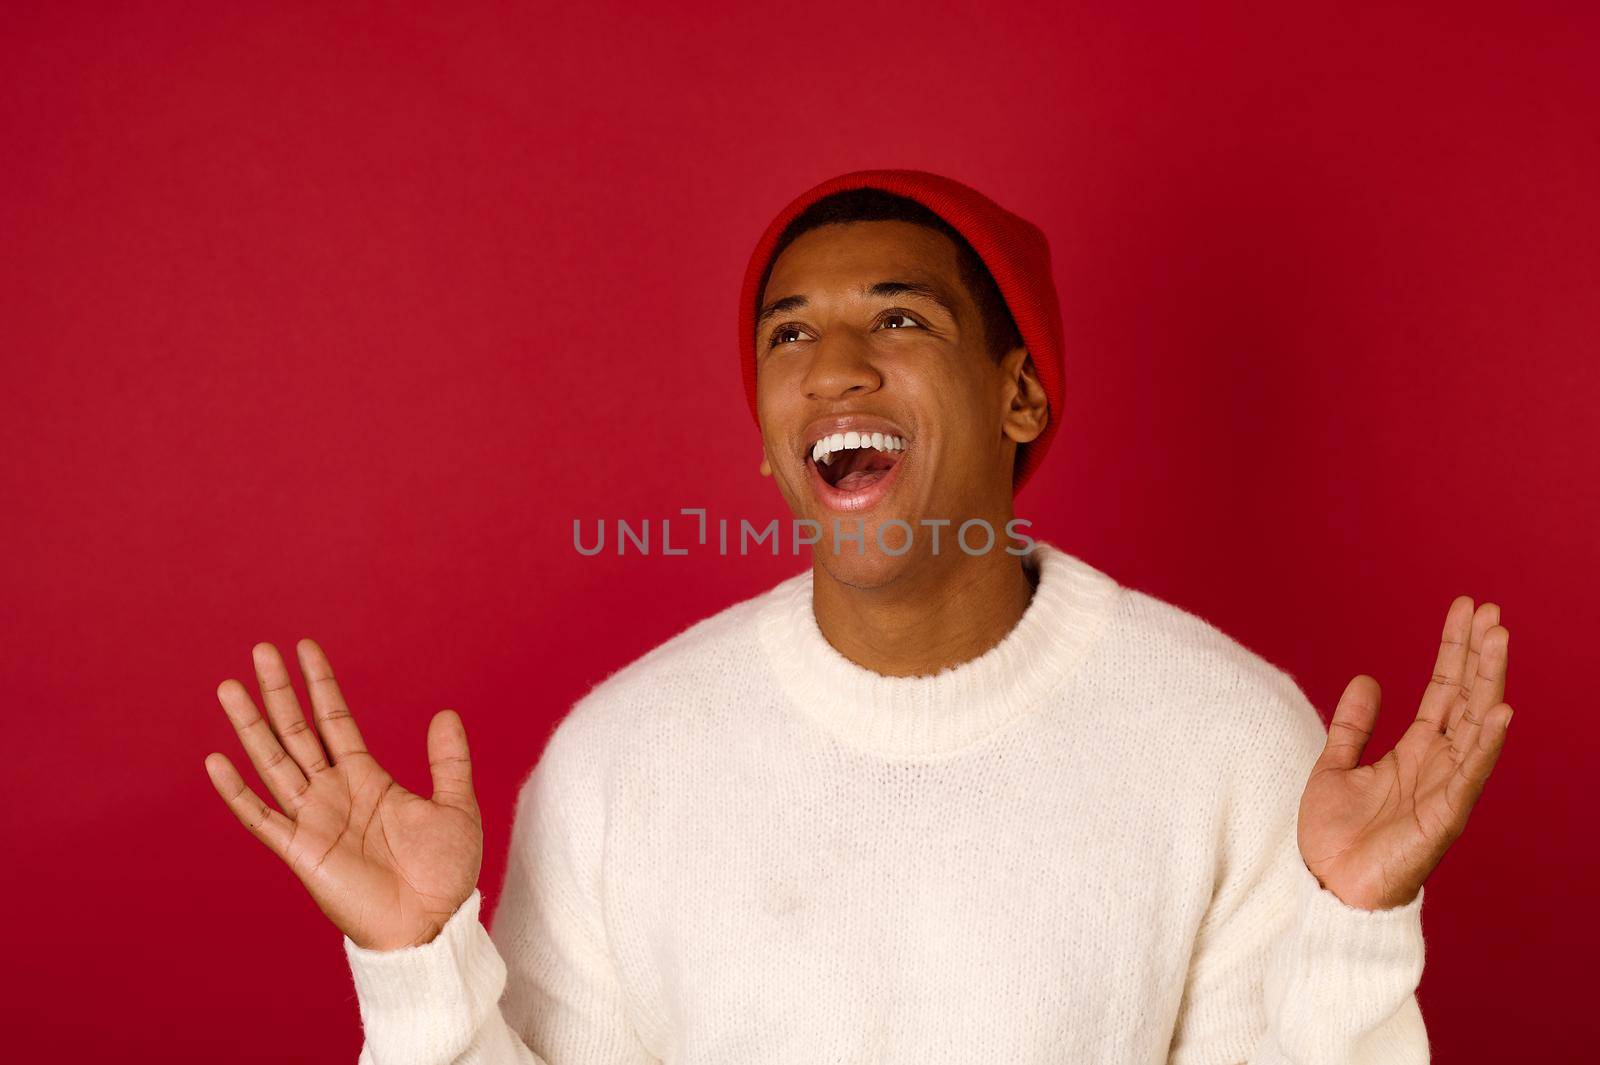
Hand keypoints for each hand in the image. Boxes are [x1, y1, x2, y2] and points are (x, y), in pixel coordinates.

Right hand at [204, 639, 482, 949]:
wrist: (431, 923)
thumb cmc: (443, 873)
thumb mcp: (455, 806)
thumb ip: (448, 761)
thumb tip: (445, 714)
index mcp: (366, 780)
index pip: (335, 721)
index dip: (320, 685)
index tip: (305, 648)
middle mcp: (333, 794)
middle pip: (297, 732)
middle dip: (279, 692)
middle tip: (260, 651)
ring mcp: (313, 820)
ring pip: (273, 763)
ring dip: (251, 726)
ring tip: (229, 687)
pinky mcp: (301, 852)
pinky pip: (261, 817)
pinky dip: (237, 791)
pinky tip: (216, 761)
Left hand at [1298, 597, 1512, 909]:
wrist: (1327, 891)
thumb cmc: (1336, 839)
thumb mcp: (1335, 767)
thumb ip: (1353, 726)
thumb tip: (1367, 679)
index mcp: (1415, 753)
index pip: (1444, 692)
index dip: (1455, 651)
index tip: (1466, 609)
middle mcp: (1438, 766)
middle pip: (1467, 700)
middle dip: (1479, 656)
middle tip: (1491, 611)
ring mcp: (1445, 790)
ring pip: (1475, 727)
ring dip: (1488, 682)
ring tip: (1500, 639)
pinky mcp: (1443, 819)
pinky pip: (1470, 775)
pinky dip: (1486, 743)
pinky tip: (1500, 710)